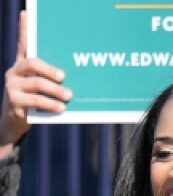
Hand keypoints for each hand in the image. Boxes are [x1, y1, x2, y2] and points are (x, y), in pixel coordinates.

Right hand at [1, 11, 70, 149]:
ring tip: (69, 96)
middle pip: (31, 62)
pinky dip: (49, 104)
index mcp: (24, 64)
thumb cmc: (36, 101)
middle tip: (64, 77)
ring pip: (35, 83)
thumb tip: (77, 74)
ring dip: (55, 90)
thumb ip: (53, 78)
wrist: (15, 122)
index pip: (24, 44)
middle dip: (50, 68)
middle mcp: (16, 71)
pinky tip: (61, 108)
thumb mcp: (43, 87)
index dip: (24, 29)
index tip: (26, 13)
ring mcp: (12, 85)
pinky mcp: (13, 100)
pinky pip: (34, 101)